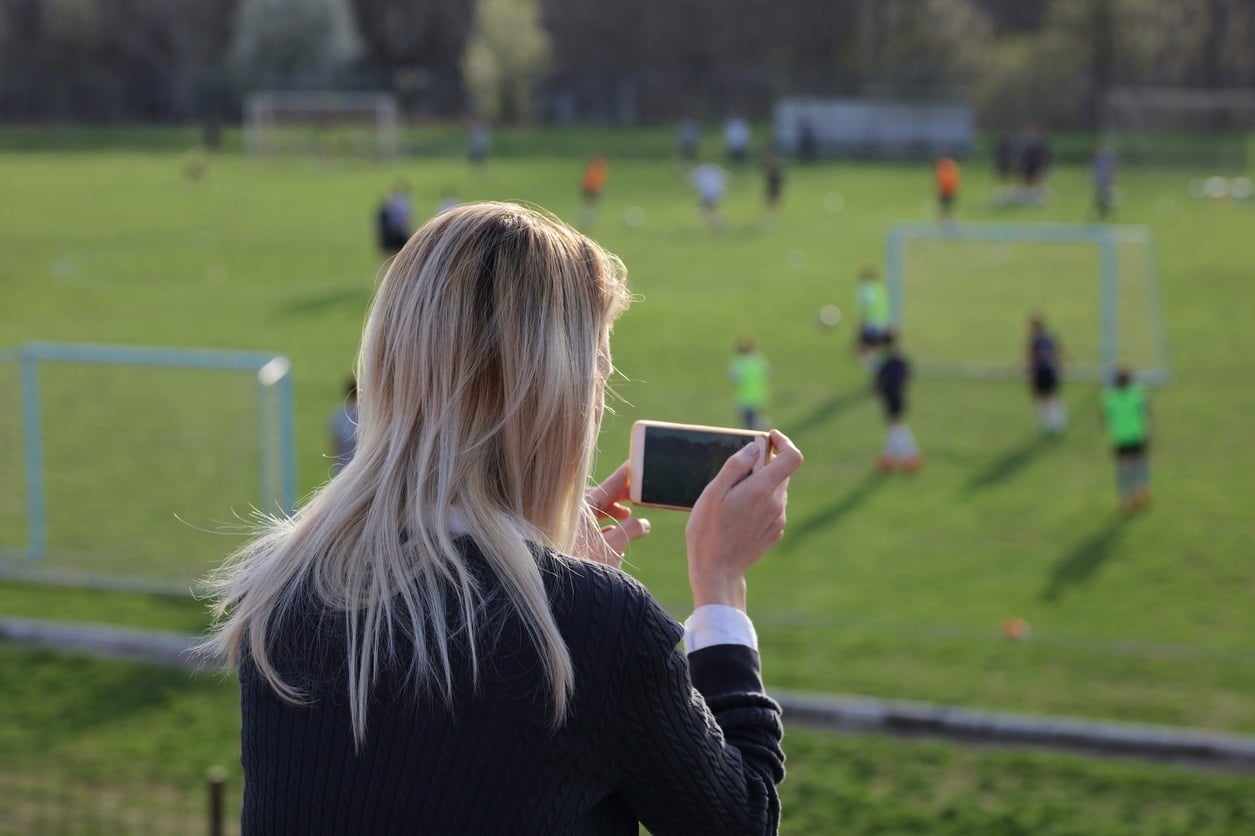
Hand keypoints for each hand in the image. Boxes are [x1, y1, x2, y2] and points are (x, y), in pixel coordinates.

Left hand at [572, 462, 650, 568]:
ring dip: (612, 515)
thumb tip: (643, 523)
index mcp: (578, 508)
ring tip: (628, 516)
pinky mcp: (566, 544)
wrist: (564, 596)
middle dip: (619, 498)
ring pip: (592, 515)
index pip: (606, 487)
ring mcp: (566, 529)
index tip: (634, 468)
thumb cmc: (586, 566)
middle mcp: (569, 515)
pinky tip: (613, 533)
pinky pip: (585, 528)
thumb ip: (631, 529)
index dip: (623, 479)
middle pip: (598, 499)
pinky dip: (602, 527)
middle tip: (636, 496)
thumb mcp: (615, 545)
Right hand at [685, 429, 802, 609]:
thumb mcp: (713, 492)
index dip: (784, 442)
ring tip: (731, 500)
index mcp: (762, 489)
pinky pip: (771, 508)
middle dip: (763, 465)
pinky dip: (759, 503)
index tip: (768, 438)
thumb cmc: (708, 531)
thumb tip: (754, 448)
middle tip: (736, 472)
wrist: (717, 572)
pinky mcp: (774, 533)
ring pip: (775, 491)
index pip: (792, 457)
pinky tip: (737, 516)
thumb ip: (736, 466)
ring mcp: (778, 520)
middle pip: (781, 472)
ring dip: (759, 486)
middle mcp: (776, 503)